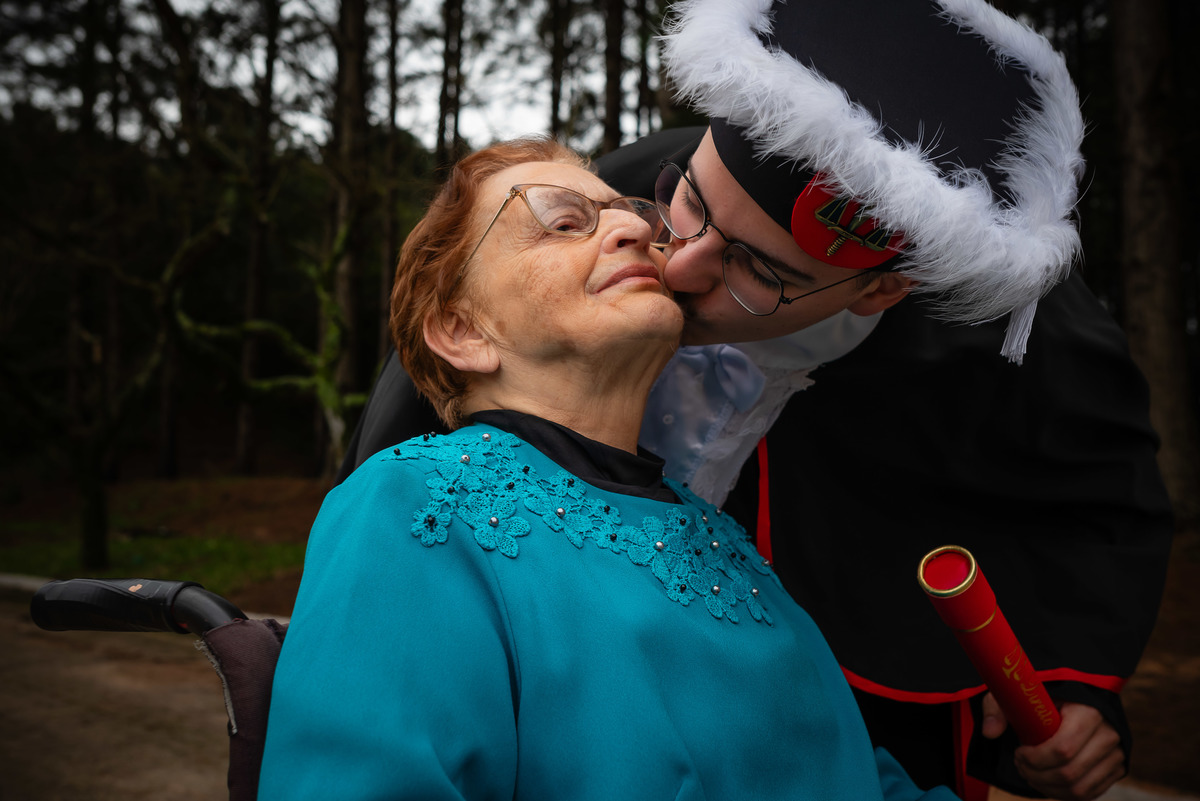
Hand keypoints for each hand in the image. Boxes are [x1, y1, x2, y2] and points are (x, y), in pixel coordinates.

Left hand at [981, 694, 1124, 800]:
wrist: (1078, 694)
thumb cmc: (1045, 693)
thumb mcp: (1018, 692)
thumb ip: (999, 708)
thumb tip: (989, 732)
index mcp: (1088, 710)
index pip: (1062, 749)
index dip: (1035, 758)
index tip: (1019, 752)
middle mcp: (1109, 733)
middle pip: (1070, 773)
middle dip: (1037, 775)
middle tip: (1021, 765)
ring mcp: (1116, 753)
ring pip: (1080, 789)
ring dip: (1048, 788)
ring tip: (1031, 773)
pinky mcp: (1117, 767)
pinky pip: (1091, 793)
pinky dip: (1064, 794)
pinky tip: (1046, 781)